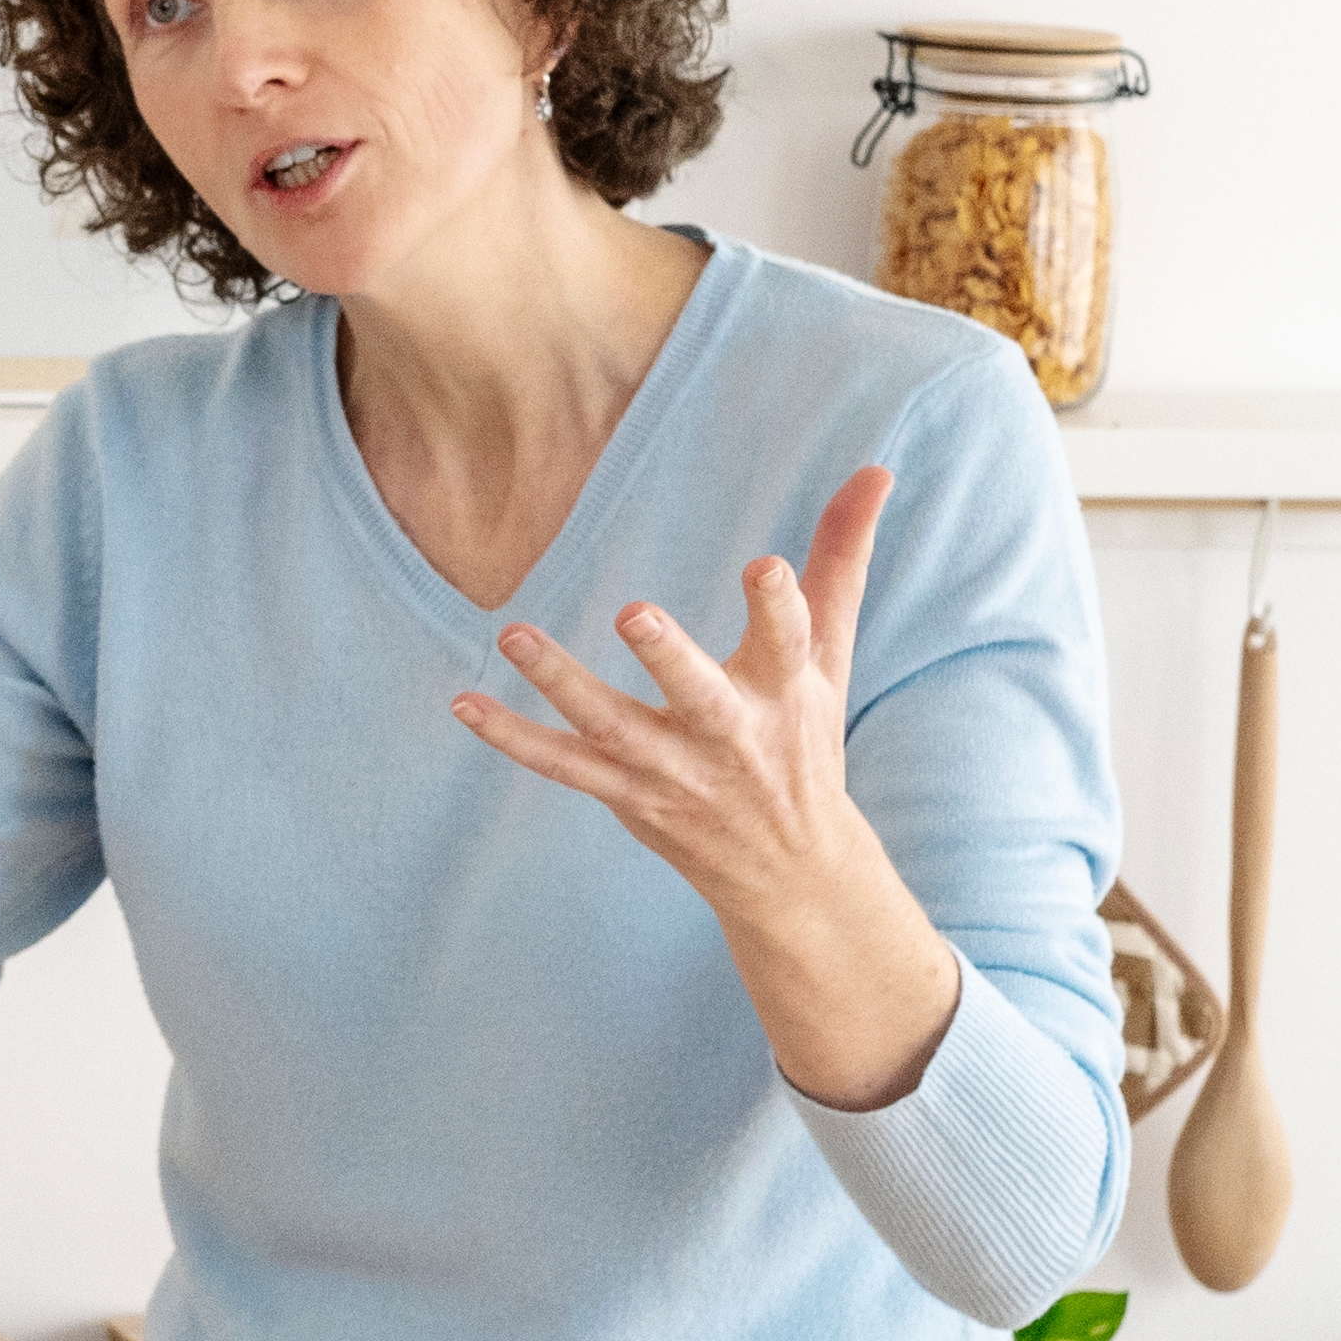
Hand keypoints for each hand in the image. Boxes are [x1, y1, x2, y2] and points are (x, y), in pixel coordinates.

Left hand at [452, 464, 958, 1106]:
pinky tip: (464, 705)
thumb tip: (875, 470)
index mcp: (785, 690)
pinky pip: (563, 766)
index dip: (779, 604)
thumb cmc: (806, 740)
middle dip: (670, 659)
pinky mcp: (627, 795)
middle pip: (699, 695)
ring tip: (513, 635)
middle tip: (634, 614)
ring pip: (612, 729)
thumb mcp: (830, 656)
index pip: (790, 640)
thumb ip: (842, 560)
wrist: (791, 869)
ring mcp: (672, 770)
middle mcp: (729, 734)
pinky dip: (514, 739)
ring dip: (561, 686)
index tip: (764, 566)